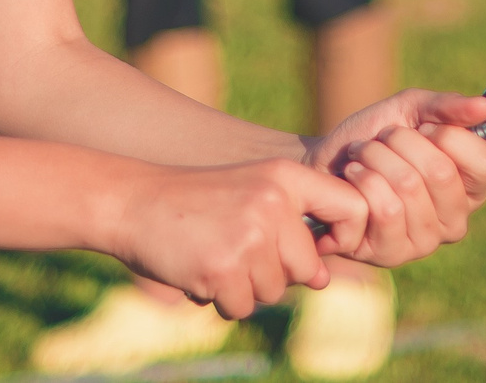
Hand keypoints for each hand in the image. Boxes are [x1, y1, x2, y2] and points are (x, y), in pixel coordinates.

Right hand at [111, 159, 368, 319]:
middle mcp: (273, 202)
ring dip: (244, 287)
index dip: (347, 235)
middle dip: (276, 274)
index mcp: (286, 177)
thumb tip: (324, 278)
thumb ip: (292, 228)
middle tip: (236, 249)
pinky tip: (199, 270)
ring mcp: (249, 236)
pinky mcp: (223, 268)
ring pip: (272, 292)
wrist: (133, 202)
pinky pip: (240, 308)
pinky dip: (220, 300)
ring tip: (214, 254)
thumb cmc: (197, 203)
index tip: (322, 247)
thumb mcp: (252, 194)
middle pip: (307, 269)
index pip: (352, 206)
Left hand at [303, 91, 485, 267]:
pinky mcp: (392, 254)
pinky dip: (361, 179)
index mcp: (471, 187)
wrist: (324, 162)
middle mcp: (456, 220)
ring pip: (409, 186)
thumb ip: (447, 107)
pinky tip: (352, 177)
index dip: (447, 135)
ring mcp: (425, 242)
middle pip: (441, 172)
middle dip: (401, 141)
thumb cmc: (372, 137)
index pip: (484, 162)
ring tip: (362, 156)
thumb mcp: (409, 110)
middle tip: (382, 140)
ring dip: (375, 157)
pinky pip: (384, 209)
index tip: (422, 129)